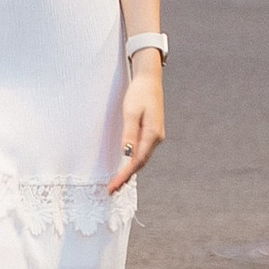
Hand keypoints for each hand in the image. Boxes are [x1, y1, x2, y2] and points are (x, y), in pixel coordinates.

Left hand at [110, 51, 165, 192]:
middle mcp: (156, 137)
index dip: (125, 175)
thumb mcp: (131, 111)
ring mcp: (155, 135)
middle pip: (140, 163)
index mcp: (152, 133)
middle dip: (126, 177)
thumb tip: (127, 154)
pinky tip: (127, 166)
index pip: (137, 161)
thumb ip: (129, 133)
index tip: (113, 186)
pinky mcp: (151, 132)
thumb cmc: (139, 92)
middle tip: (112, 189)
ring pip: (142, 158)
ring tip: (117, 182)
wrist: (150, 78)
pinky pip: (143, 151)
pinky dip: (134, 161)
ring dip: (130, 171)